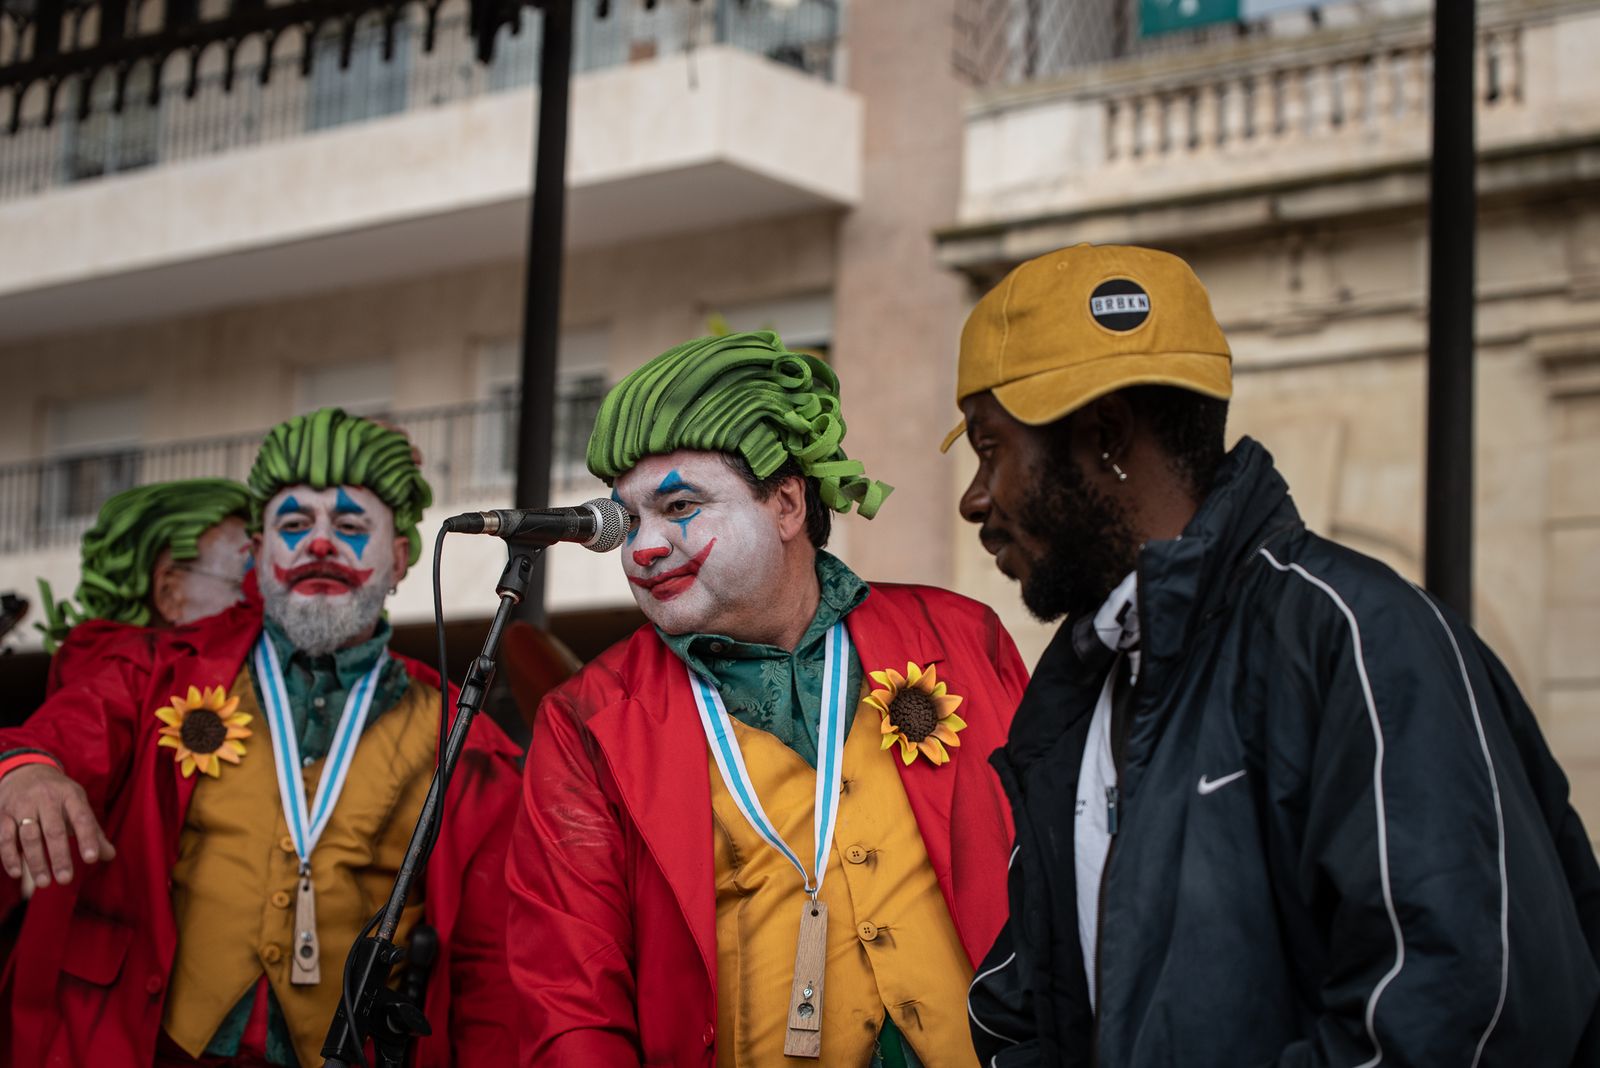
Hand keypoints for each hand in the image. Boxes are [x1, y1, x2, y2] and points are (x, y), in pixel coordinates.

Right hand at [0, 764, 114, 888]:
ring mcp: (23, 806)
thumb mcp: (78, 805)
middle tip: (65, 880)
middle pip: (54, 830)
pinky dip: (9, 856)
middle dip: (59, 856)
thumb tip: (109, 856)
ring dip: (35, 861)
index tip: (92, 859)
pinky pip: (5, 837)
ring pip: (29, 836)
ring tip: (44, 883)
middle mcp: (47, 799)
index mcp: (71, 796)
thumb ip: (93, 831)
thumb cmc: (59, 795)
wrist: (25, 771)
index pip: (82, 818)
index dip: (88, 838)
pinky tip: (17, 873)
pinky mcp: (3, 814)